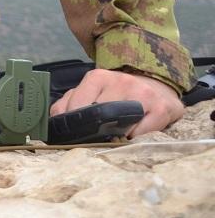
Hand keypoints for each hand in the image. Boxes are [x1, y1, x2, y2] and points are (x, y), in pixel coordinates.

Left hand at [50, 68, 182, 136]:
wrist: (157, 86)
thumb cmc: (119, 92)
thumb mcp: (92, 91)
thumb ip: (69, 102)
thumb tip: (54, 120)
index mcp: (98, 77)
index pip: (78, 104)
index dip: (74, 122)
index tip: (73, 133)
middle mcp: (121, 82)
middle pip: (99, 115)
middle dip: (93, 131)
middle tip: (93, 139)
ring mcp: (143, 94)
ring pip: (121, 124)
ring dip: (114, 137)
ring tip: (112, 139)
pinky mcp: (162, 108)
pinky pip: (143, 133)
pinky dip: (134, 140)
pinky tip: (131, 138)